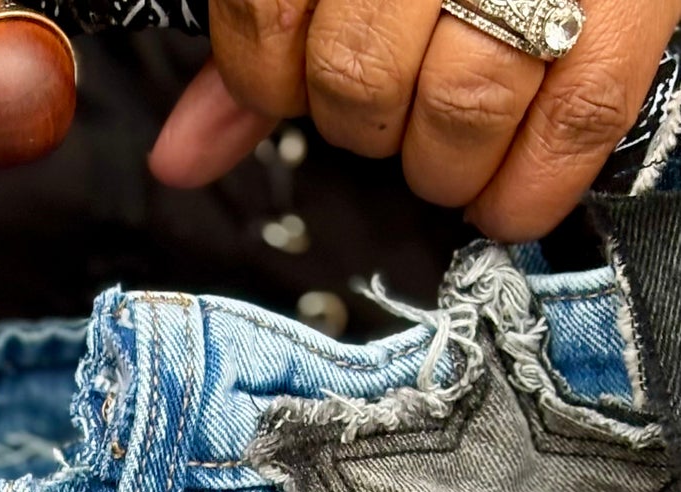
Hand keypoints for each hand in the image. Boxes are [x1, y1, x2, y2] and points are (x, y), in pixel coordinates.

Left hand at [148, 0, 680, 239]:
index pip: (271, 17)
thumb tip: (181, 160)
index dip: (273, 76)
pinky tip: (502, 205)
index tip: (297, 76)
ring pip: (463, 103)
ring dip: (439, 161)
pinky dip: (530, 186)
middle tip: (386, 107)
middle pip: (361, 75)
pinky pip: (578, 114)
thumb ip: (258, 35)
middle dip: (360, 118)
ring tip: (443, 147)